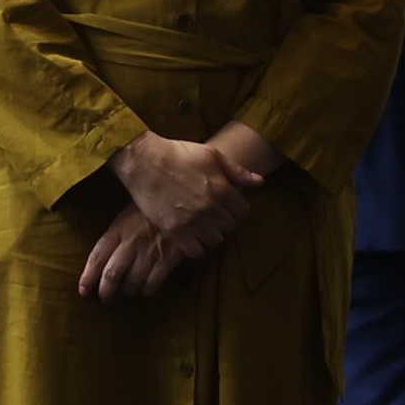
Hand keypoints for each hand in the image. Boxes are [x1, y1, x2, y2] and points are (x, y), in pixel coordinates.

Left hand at [78, 208, 186, 301]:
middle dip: (106, 291)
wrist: (183, 205)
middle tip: (105, 299)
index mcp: (119, 229)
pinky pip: (152, 284)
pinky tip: (145, 289)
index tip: (83, 290)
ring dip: (127, 291)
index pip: (97, 256)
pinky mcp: (167, 260)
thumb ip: (116, 234)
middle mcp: (131, 243)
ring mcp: (149, 253)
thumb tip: (103, 257)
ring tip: (127, 291)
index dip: (88, 276)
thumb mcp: (129, 214)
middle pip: (112, 275)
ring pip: (131, 282)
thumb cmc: (153, 209)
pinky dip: (146, 290)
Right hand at [110, 132, 264, 256]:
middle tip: (213, 213)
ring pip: (215, 240)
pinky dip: (196, 247)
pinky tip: (192, 237)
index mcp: (222, 189)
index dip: (236, 207)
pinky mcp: (175, 231)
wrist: (145, 161)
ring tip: (203, 224)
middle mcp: (210, 209)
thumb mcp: (212, 155)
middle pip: (229, 226)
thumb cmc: (179, 153)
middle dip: (224, 219)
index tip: (227, 204)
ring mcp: (192, 222)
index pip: (243, 211)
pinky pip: (195, 251)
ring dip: (211, 233)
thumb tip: (260, 182)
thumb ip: (237, 171)